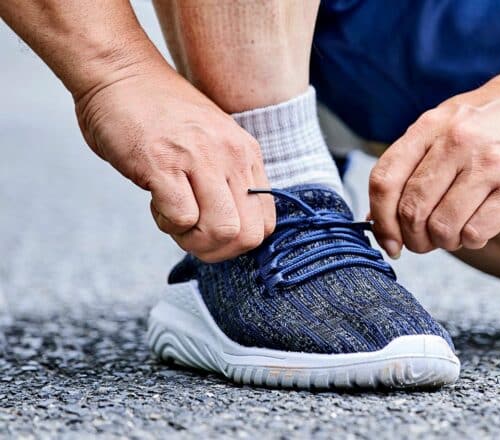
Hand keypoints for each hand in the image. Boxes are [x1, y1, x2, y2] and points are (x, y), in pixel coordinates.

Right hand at [75, 65, 274, 261]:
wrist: (120, 73)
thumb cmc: (160, 114)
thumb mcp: (213, 142)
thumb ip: (226, 179)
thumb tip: (228, 230)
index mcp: (247, 154)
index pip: (267, 222)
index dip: (238, 241)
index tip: (211, 231)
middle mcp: (232, 156)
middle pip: (249, 235)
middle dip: (217, 250)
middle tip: (190, 233)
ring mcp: (200, 158)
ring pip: (222, 230)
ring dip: (192, 239)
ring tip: (172, 215)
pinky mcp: (163, 163)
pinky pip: (182, 218)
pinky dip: (167, 223)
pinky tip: (155, 202)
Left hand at [368, 74, 499, 255]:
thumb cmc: (488, 123)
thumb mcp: (442, 128)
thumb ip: (409, 167)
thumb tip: (375, 218)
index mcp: (431, 125)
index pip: (386, 180)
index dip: (380, 219)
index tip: (389, 240)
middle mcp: (458, 140)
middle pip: (412, 209)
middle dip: (413, 238)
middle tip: (423, 241)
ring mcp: (491, 163)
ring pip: (443, 226)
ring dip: (443, 241)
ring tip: (453, 233)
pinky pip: (476, 232)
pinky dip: (470, 240)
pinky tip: (477, 228)